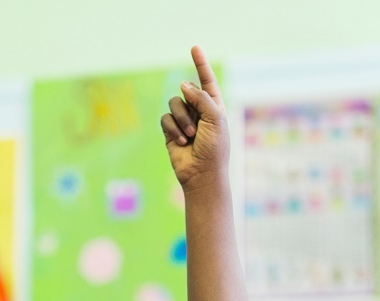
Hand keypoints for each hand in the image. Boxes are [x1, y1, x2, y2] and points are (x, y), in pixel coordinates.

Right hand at [161, 46, 228, 192]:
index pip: (206, 81)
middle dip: (190, 105)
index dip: (201, 64)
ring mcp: (183, 121)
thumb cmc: (214, 148)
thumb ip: (200, 97)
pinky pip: (165, 118)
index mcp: (214, 106)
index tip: (194, 48)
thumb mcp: (215, 118)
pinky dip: (172, 129)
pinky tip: (180, 142)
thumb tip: (183, 84)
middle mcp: (198, 111)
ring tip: (190, 136)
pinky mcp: (170, 131)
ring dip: (182, 119)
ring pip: (174, 103)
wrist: (201, 174)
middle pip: (187, 91)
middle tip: (197, 125)